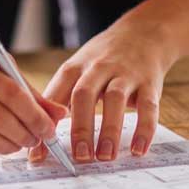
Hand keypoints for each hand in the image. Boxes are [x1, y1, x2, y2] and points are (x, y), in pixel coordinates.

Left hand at [33, 18, 176, 163]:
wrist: (144, 32)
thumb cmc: (103, 59)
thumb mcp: (76, 69)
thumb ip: (59, 99)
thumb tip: (39, 139)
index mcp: (74, 69)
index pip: (54, 97)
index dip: (45, 126)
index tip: (39, 155)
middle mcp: (98, 68)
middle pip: (84, 96)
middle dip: (80, 127)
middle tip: (79, 156)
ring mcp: (125, 73)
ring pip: (115, 99)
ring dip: (109, 129)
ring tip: (105, 156)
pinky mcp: (149, 81)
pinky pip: (147, 106)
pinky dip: (144, 128)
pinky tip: (138, 149)